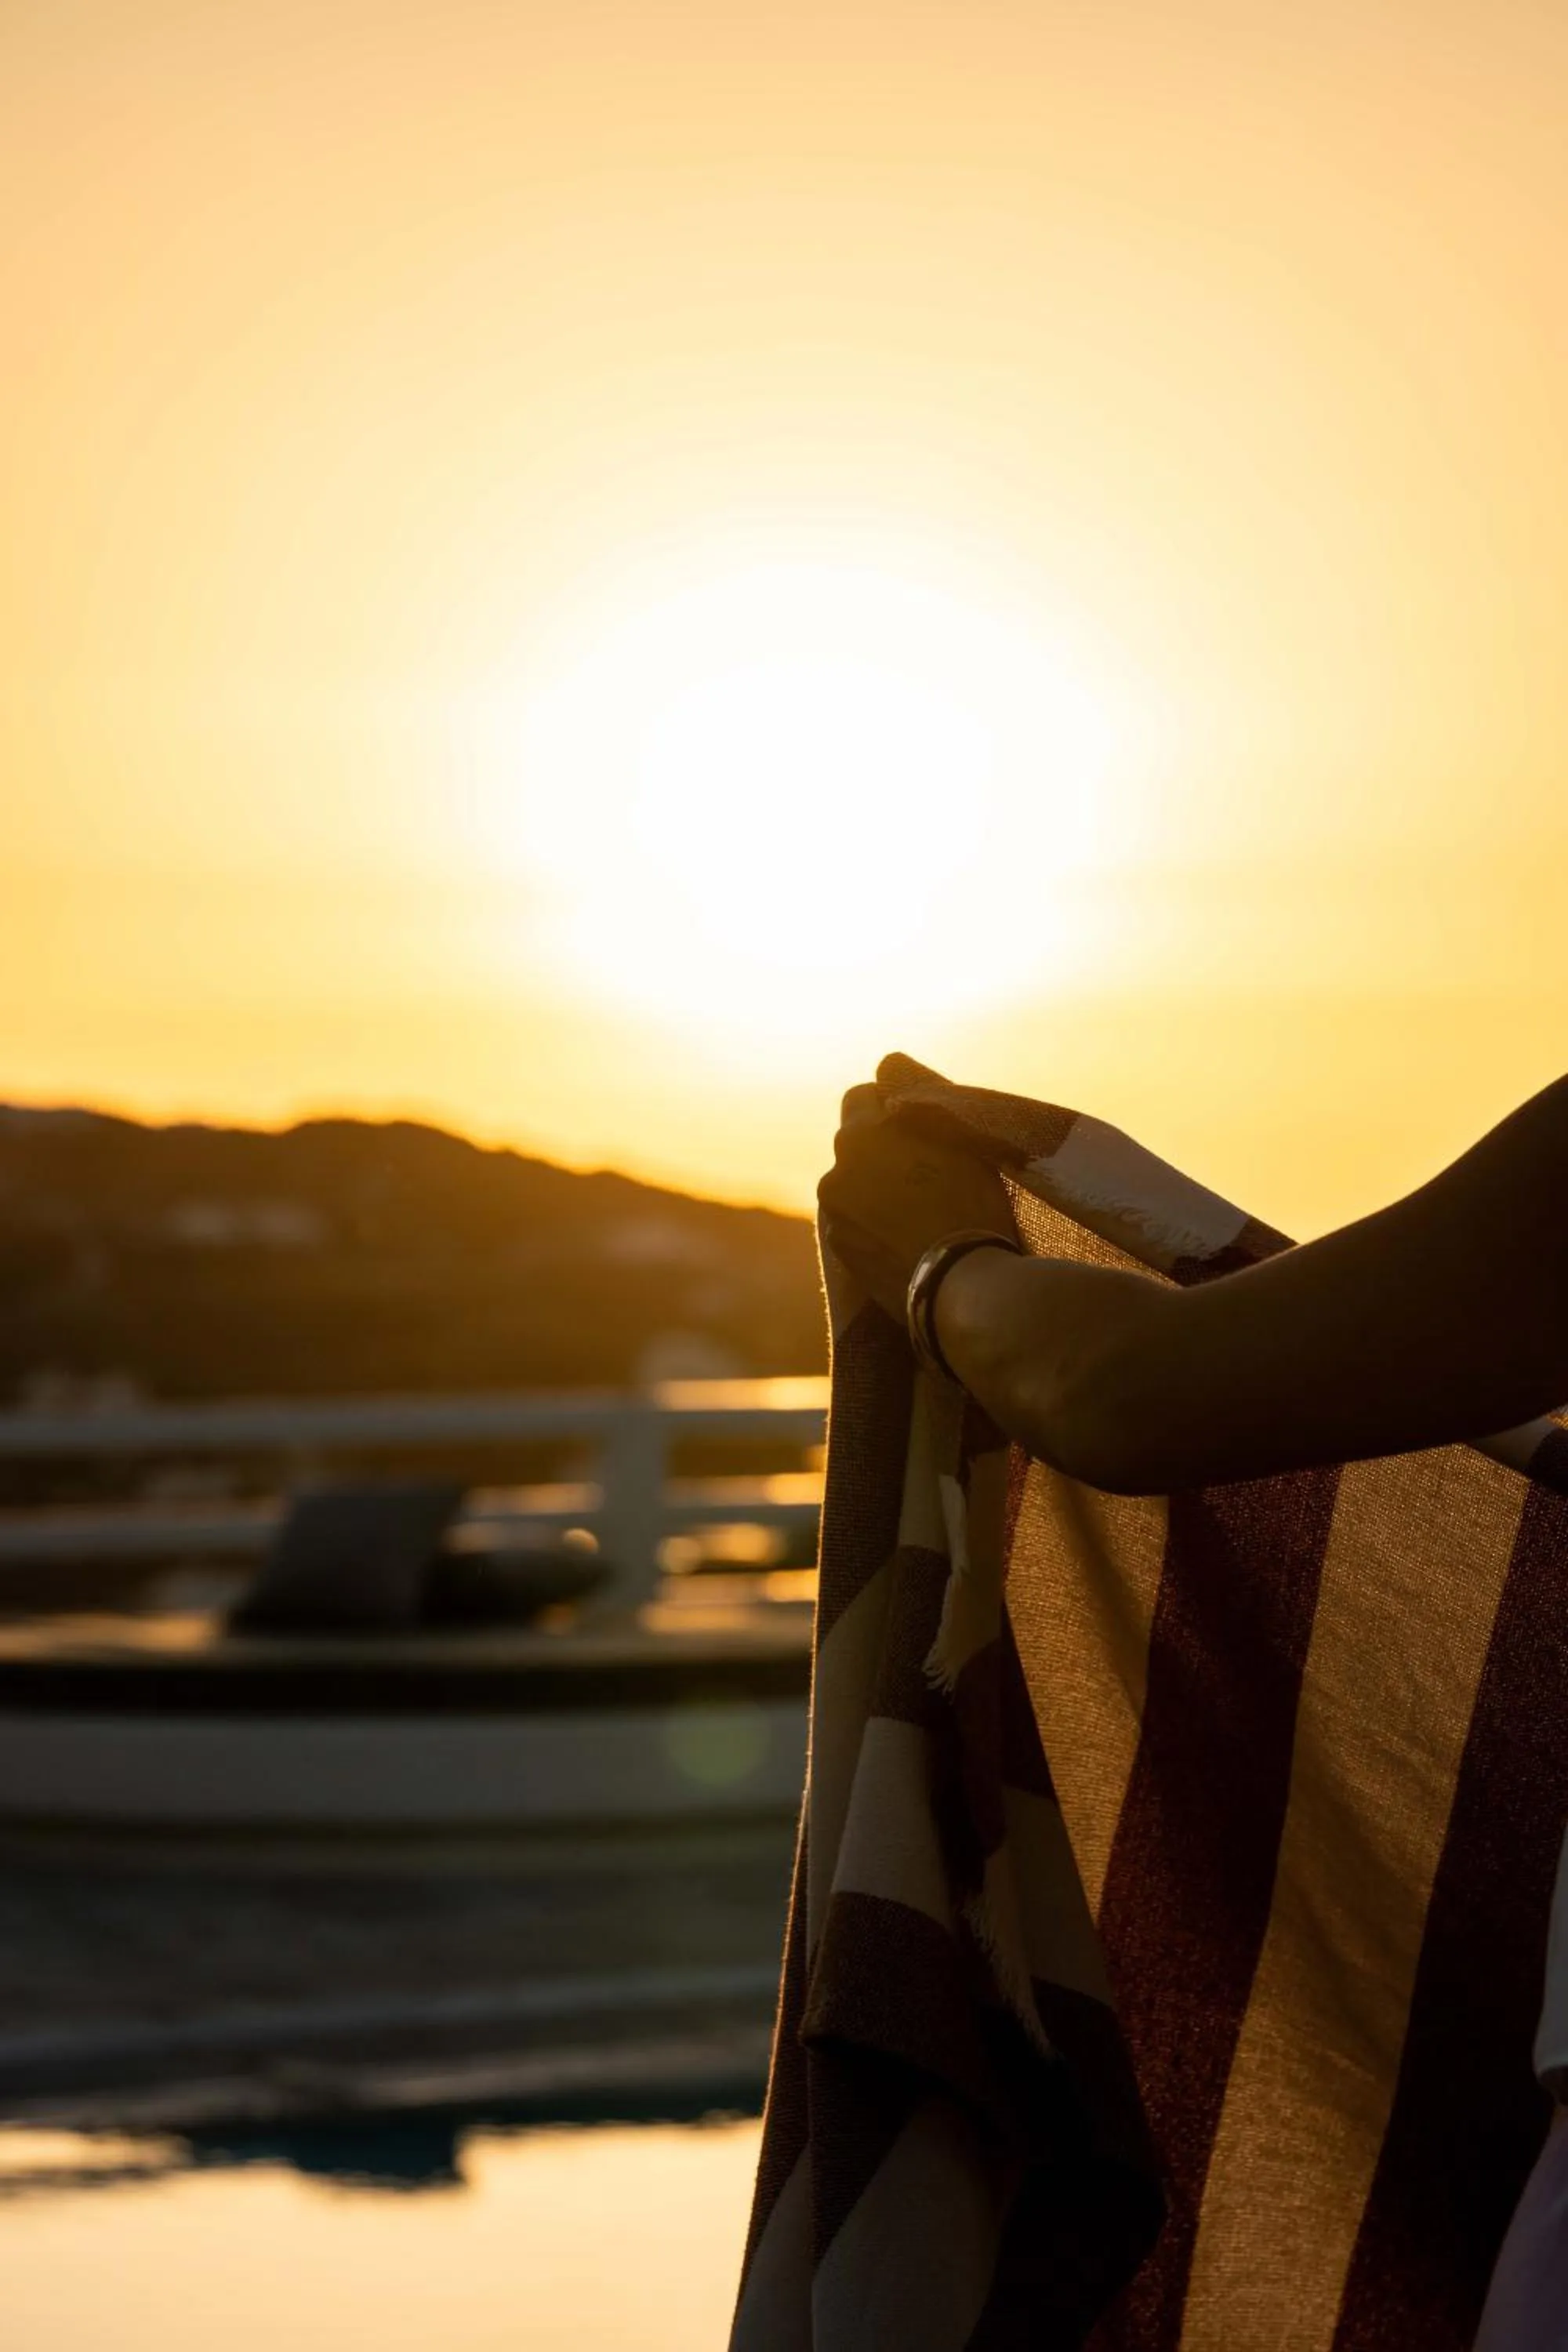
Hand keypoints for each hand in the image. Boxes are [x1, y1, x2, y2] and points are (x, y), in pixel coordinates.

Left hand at [817, 1083, 1017, 1321]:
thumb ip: (919, 1100)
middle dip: (881, 1149)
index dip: (889, 1103)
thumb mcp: (956, 1137)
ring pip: (852, 1184)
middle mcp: (836, 1171)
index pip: (861, 1095)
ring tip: (917, 1209)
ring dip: (873, 1187)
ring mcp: (834, 1214)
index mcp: (861, 1135)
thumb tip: (889, 1066)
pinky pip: (852, 1222)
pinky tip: (904, 1236)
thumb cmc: (971, 1205)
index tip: (915, 1122)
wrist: (962, 1286)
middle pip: (855, 1143)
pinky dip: (870, 1223)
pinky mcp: (839, 1251)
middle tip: (923, 1168)